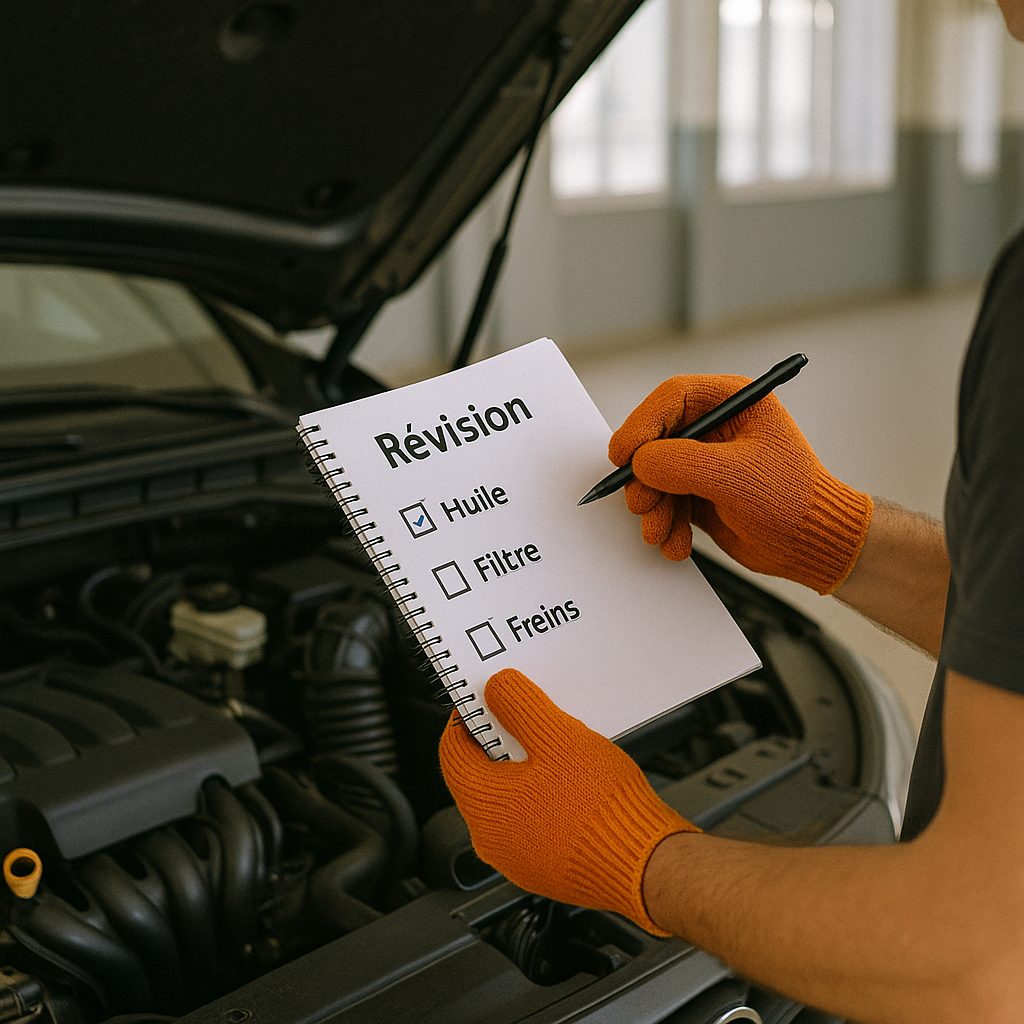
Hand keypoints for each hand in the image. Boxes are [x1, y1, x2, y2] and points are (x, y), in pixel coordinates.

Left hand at [438, 668, 698, 934]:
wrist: (646, 866)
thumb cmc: (602, 809)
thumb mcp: (559, 737)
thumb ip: (520, 707)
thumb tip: (495, 690)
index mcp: (483, 806)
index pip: (452, 750)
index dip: (468, 717)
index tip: (488, 700)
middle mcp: (491, 839)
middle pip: (480, 776)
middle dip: (501, 742)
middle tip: (527, 718)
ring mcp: (518, 859)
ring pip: (508, 801)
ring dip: (525, 770)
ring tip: (558, 748)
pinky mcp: (545, 869)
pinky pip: (531, 823)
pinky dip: (542, 798)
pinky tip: (572, 783)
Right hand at [608, 374, 872, 594]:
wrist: (814, 546)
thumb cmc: (793, 501)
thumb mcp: (733, 476)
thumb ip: (680, 462)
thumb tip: (639, 462)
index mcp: (734, 402)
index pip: (672, 398)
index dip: (642, 423)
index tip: (623, 454)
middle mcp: (716, 427)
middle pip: (656, 439)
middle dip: (644, 477)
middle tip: (642, 503)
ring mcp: (705, 462)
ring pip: (656, 476)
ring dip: (653, 509)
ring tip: (661, 532)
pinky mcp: (699, 493)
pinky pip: (665, 503)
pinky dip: (666, 525)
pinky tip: (678, 544)